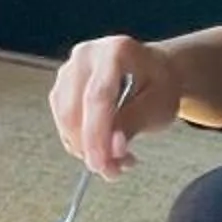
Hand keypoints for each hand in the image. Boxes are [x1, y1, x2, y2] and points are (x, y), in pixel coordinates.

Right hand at [50, 36, 176, 178]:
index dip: (97, 135)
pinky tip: (102, 149)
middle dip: (89, 147)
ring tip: (115, 161)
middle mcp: (86, 54)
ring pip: (64, 118)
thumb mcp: (159, 106)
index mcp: (116, 51)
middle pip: (74, 108)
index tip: (102, 164)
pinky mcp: (62, 86)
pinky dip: (79, 142)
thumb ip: (134, 124)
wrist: (154, 72)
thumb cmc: (159, 85)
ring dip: (84, 147)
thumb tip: (111, 149)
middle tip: (112, 171)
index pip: (97, 97)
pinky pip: (63, 121)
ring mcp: (70, 69)